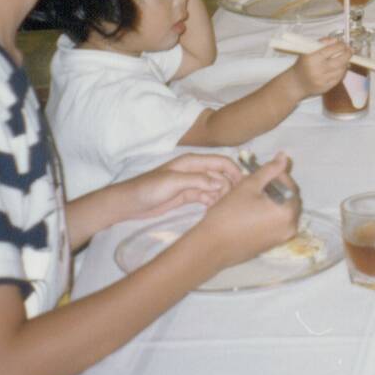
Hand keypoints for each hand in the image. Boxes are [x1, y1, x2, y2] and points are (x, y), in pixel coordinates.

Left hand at [117, 153, 239, 221]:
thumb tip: (221, 183)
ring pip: (216, 187)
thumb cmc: (149, 188)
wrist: (130, 203)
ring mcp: (192, 184)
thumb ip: (198, 180)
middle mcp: (195, 171)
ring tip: (225, 209)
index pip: (221, 162)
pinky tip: (215, 211)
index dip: (234, 171)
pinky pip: (207, 197)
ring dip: (222, 196)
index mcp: (193, 162)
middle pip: (221, 175)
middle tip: (232, 202)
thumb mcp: (174, 182)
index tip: (244, 186)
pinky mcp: (188, 196)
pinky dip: (213, 202)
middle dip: (229, 186)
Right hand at [197, 154, 301, 267]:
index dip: (275, 175)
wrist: (211, 246)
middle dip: (275, 188)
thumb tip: (284, 156)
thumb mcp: (249, 185)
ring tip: (251, 196)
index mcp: (288, 211)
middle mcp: (290, 226)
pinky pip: (275, 223)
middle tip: (255, 183)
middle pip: (288, 198)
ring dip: (271, 200)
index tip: (259, 173)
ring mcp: (281, 238)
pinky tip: (250, 211)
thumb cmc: (229, 213)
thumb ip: (269, 169)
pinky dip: (268, 214)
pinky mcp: (272, 245)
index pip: (289, 185)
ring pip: (282, 211)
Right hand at [287, 39, 352, 96]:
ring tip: (345, 58)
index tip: (343, 43)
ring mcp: (322, 80)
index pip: (331, 49)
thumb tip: (337, 40)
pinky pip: (339, 78)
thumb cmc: (303, 64)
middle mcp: (318, 70)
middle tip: (350, 50)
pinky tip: (341, 67)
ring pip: (341, 70)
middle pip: (340, 61)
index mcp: (312, 58)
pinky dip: (342, 72)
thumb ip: (322, 43)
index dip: (340, 45)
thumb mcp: (307, 50)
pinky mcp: (326, 88)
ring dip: (346, 63)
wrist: (296, 83)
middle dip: (348, 54)